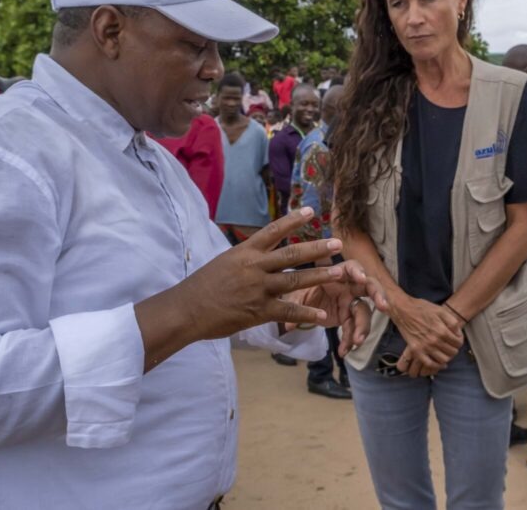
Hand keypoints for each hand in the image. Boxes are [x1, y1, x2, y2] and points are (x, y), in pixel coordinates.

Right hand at [179, 208, 352, 338]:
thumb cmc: (201, 286)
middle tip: (337, 243)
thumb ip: (245, 258)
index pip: (273, 231)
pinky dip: (306, 313)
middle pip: (291, 254)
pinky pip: (288, 311)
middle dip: (317, 248)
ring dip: (319, 276)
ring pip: (295, 280)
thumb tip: (259, 252)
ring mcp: (258, 289)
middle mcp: (254, 267)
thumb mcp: (223, 262)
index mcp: (245, 253)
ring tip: (340, 272)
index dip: (293, 220)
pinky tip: (323, 314)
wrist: (186, 309)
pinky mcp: (258, 311)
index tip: (311, 211)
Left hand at [285, 261, 387, 356]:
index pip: (352, 267)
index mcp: (337, 273)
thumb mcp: (297, 294)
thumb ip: (295, 305)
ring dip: (363, 327)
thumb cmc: (303, 289)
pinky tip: (343, 351)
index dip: (358, 271)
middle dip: (378, 295)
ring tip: (357, 342)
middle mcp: (348, 286)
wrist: (303, 301)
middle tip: (383, 307)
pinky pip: (353, 329)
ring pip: (364, 313)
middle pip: (370, 287)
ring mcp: (351, 302)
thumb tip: (289, 325)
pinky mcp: (348, 317)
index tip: (362, 278)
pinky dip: (349, 341)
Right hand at [390, 297, 463, 375]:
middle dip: (454, 349)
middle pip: (452, 352)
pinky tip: (438, 362)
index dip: (459, 341)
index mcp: (442, 330)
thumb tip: (458, 333)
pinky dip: (436, 365)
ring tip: (445, 352)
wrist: (403, 310)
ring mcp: (425, 347)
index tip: (456, 339)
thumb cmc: (422, 309)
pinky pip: (429, 363)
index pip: (458, 343)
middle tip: (451, 345)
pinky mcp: (416, 350)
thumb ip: (452, 321)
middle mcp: (434, 340)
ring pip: (443, 360)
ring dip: (447, 357)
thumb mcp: (441, 310)